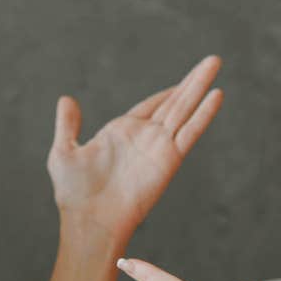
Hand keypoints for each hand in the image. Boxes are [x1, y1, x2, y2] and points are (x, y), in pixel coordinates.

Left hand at [48, 55, 223, 244]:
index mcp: (122, 132)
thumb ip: (68, 125)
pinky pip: (190, 132)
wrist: (90, 220)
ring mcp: (159, 146)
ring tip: (216, 63)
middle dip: (192, 81)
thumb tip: (67, 99)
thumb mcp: (64, 152)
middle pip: (174, 102)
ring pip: (184, 109)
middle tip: (213, 60)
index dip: (168, 92)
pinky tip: (216, 95)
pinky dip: (203, 114)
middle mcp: (145, 136)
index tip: (185, 80)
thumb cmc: (74, 194)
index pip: (151, 105)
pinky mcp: (169, 159)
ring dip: (200, 86)